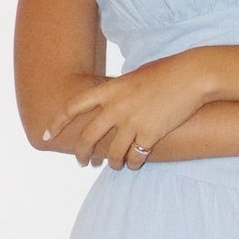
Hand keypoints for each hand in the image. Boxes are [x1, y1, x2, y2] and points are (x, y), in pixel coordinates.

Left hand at [41, 50, 207, 167]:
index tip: (46, 136)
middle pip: (88, 137)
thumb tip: (109, 108)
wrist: (192, 76)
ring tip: (113, 165)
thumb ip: (118, 93)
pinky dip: (132, 163)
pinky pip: (134, 157)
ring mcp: (132, 123)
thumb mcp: (134, 77)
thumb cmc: (166, 72)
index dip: (56, 123)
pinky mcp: (150, 135)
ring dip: (111, 163)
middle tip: (82, 162)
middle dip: (82, 154)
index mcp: (109, 90)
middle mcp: (116, 107)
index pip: (72, 107)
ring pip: (112, 153)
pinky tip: (133, 163)